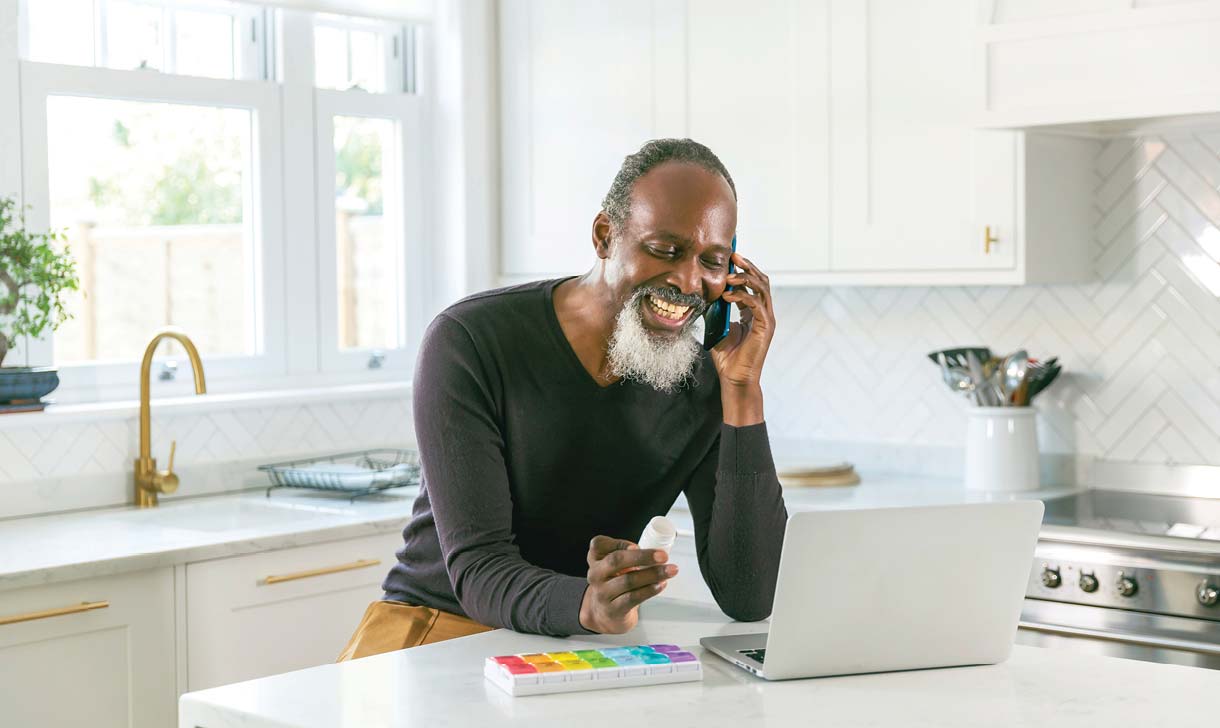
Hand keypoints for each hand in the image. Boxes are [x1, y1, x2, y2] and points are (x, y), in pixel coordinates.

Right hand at [579, 535, 677, 633]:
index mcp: (596, 559)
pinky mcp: (613, 609)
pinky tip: (660, 585)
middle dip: (643, 556)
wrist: (606, 614)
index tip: (637, 545)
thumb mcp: (614, 567)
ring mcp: (602, 593)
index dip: (618, 542)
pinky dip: (649, 590)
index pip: (598, 544)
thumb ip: (628, 556)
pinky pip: (632, 598)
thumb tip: (655, 554)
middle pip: (616, 560)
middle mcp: (595, 575)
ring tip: (669, 571)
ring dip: (653, 574)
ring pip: (628, 580)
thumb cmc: (615, 584)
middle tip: (663, 556)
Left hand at [709, 253, 775, 388]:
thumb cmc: (726, 357)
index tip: (730, 258)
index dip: (743, 270)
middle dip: (748, 266)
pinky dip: (742, 296)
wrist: (734, 378)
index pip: (753, 284)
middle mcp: (763, 313)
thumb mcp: (717, 327)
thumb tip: (704, 293)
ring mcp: (767, 319)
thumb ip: (715, 311)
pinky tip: (727, 296)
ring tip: (729, 275)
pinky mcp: (765, 326)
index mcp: (754, 312)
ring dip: (745, 278)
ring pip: (762, 288)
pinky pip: (756, 304)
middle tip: (734, 255)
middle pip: (761, 280)